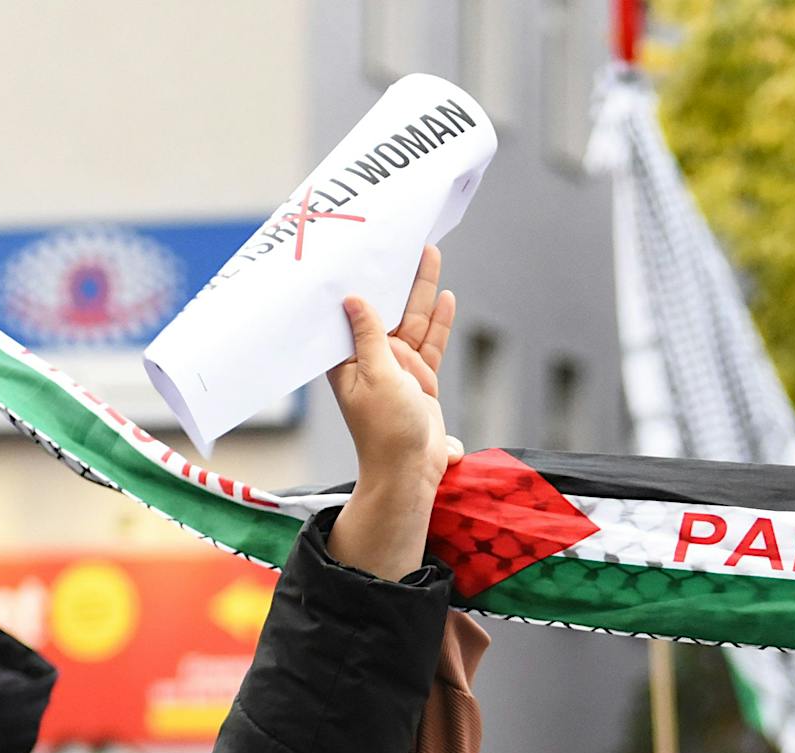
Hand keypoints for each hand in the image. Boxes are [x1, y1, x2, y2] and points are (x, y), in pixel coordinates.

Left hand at [326, 245, 461, 581]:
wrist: (410, 471)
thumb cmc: (386, 431)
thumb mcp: (376, 377)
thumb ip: (369, 336)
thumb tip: (353, 298)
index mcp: (348, 358)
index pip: (351, 309)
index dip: (357, 279)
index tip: (360, 248)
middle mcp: (371, 358)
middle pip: (387, 307)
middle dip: (397, 276)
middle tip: (406, 240)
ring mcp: (397, 369)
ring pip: (413, 321)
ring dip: (422, 291)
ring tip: (430, 255)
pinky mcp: (420, 380)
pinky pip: (432, 344)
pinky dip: (440, 323)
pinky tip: (446, 298)